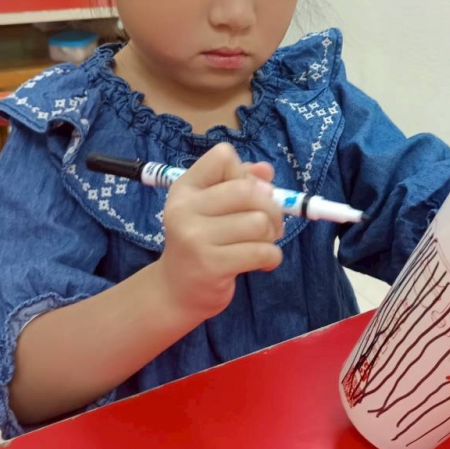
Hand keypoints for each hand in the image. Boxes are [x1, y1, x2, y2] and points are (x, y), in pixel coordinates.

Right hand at [160, 143, 283, 321]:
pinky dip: (272, 257)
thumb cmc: (202, 243)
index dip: (245, 174)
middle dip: (271, 207)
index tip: (246, 196)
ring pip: (259, 222)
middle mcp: (185, 209)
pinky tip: (263, 263)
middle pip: (248, 190)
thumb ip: (239, 183)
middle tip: (269, 225)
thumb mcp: (213, 208)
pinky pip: (262, 251)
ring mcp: (195, 238)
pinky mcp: (211, 265)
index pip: (223, 156)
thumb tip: (267, 170)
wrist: (177, 292)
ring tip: (263, 244)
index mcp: (185, 188)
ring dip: (271, 235)